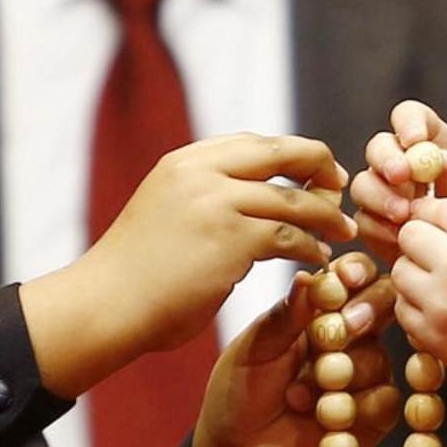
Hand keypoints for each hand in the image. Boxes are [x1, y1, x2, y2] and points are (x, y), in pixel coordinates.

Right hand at [91, 133, 356, 352]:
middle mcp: (201, 171)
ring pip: (293, 200)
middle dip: (319, 166)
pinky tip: (317, 259)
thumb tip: (253, 198)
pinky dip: (310, 247)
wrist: (105, 304)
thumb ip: (204, 194)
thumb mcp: (166, 209)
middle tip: (340, 185)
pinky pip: (289, 237)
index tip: (314, 170)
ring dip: (325, 216)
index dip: (291, 154)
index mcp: (184, 161)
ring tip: (341, 231)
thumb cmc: (136, 271)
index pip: (253, 143)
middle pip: (281, 153)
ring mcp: (217, 202)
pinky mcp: (232, 239)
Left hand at [193, 253, 400, 446]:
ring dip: (341, 377)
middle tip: (338, 332)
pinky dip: (354, 410)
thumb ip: (287, 315)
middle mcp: (347, 337)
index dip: (355, 272)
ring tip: (299, 396)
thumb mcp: (255, 348)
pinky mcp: (373, 415)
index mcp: (317, 310)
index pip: (351, 276)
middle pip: (382, 305)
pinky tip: (323, 420)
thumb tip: (310, 276)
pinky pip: (385, 401)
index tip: (345, 279)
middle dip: (364, 314)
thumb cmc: (239, 392)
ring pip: (379, 358)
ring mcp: (362, 374)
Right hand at [350, 100, 446, 272]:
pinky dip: (378, 229)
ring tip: (405, 216)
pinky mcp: (381, 229)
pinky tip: (400, 241)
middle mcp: (406, 166)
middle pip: (379, 148)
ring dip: (379, 196)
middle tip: (402, 178)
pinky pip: (365, 222)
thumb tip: (437, 165)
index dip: (408, 123)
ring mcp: (390, 197)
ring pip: (364, 184)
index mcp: (435, 144)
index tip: (417, 141)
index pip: (410, 117)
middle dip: (386, 161)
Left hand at [394, 197, 446, 441]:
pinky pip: (402, 306)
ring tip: (444, 287)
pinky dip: (416, 307)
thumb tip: (425, 210)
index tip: (443, 229)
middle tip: (439, 259)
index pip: (438, 206)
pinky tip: (444, 314)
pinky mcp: (433, 337)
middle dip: (421, 243)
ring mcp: (444, 303)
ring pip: (400, 269)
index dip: (437, 216)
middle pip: (411, 234)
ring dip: (415, 275)